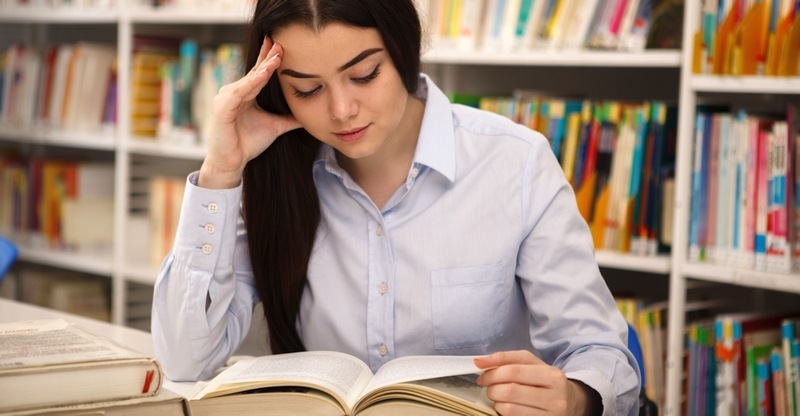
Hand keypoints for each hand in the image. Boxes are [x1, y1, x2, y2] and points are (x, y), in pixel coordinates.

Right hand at [199, 37, 301, 188]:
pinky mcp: (222, 108)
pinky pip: (239, 92)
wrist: (232, 162)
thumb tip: (307, 116)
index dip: (269, 59)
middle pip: (254, 72)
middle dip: (267, 57)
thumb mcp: (275, 127)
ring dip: (263, 68)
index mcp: (245, 95)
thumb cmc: (248, 143)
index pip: (259, 73)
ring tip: (277, 56)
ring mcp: (226, 98)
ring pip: (248, 80)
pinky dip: (251, 83)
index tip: (282, 45)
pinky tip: (263, 75)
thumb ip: (290, 120)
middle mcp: (234, 92)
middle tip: (280, 41)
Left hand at [474, 350, 601, 415]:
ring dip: (496, 402)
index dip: (492, 373)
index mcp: (552, 376)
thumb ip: (506, 359)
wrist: (570, 403)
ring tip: (498, 397)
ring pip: (509, 409)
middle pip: (510, 391)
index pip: (514, 371)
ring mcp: (550, 415)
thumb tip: (479, 361)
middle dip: (492, 388)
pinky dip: (503, 412)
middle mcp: (555, 397)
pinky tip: (505, 406)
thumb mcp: (532, 364)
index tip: (482, 375)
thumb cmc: (545, 381)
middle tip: (488, 387)